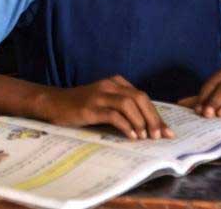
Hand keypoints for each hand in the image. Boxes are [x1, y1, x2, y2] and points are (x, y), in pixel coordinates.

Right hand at [37, 75, 172, 139]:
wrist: (52, 104)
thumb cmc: (80, 107)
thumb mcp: (103, 103)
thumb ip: (121, 109)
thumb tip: (147, 127)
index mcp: (114, 83)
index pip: (142, 97)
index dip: (156, 115)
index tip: (167, 132)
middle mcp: (108, 85)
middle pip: (139, 98)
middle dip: (153, 118)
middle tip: (159, 136)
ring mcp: (98, 95)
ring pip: (129, 104)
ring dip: (141, 122)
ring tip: (146, 137)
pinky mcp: (90, 107)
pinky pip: (113, 114)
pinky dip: (126, 126)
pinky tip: (131, 136)